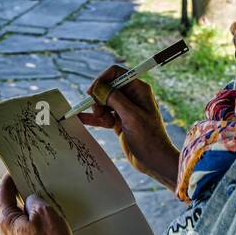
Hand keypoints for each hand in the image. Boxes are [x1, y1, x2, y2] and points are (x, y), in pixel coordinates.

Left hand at [0, 174, 85, 234]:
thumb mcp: (45, 212)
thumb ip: (34, 200)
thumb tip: (30, 201)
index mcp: (6, 222)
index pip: (2, 194)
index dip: (8, 180)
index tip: (12, 172)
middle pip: (11, 209)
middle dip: (23, 199)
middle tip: (35, 189)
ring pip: (21, 224)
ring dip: (32, 216)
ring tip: (48, 213)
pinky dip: (36, 230)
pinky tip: (50, 231)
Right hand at [78, 63, 179, 190]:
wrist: (154, 161)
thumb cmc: (149, 138)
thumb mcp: (131, 116)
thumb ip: (114, 99)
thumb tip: (97, 86)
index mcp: (139, 89)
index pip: (116, 73)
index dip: (102, 80)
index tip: (91, 92)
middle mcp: (132, 96)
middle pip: (107, 87)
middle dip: (99, 98)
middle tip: (98, 111)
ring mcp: (125, 109)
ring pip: (103, 102)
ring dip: (98, 110)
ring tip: (105, 122)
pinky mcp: (119, 122)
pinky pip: (103, 115)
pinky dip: (94, 117)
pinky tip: (81, 118)